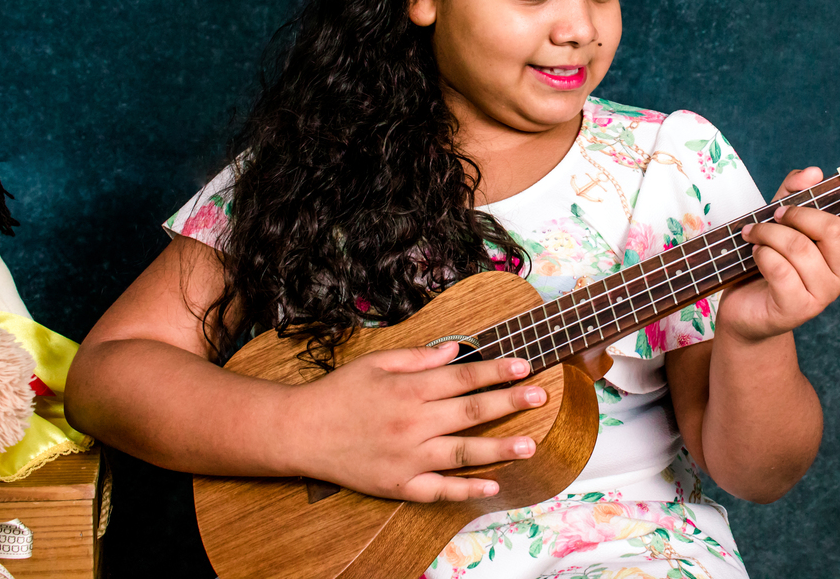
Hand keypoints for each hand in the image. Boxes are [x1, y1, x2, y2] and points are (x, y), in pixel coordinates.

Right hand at [295, 341, 545, 502]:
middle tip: (541, 395)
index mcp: (408, 388)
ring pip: (463, 453)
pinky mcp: (398, 485)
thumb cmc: (338, 393)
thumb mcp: (374, 362)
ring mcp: (407, 457)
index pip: (462, 377)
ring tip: (531, 444)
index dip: (496, 370)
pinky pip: (439, 490)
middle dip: (510, 402)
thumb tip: (456, 348)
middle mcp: (412, 423)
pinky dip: (467, 490)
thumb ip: (418, 356)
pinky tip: (493, 486)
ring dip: (500, 449)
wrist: (299, 432)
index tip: (523, 365)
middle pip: (471, 412)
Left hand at [718, 167, 839, 341]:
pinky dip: (762, 253)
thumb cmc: (767, 259)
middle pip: (835, 232)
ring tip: (752, 232)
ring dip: (768, 232)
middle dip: (798, 213)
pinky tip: (755, 252)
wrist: (745, 306)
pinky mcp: (797, 309)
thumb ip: (795, 191)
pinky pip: (781, 270)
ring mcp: (822, 294)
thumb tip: (814, 173)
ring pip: (800, 248)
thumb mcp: (780, 217)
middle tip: (776, 214)